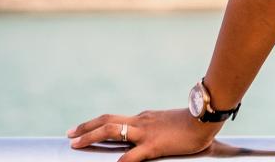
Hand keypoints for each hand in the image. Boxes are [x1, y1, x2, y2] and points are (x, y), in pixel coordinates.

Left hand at [68, 109, 218, 161]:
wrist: (205, 118)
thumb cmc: (191, 123)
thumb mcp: (167, 123)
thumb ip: (155, 128)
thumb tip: (148, 137)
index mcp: (143, 118)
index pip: (115, 120)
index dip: (96, 124)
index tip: (82, 129)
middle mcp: (140, 122)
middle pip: (106, 121)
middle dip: (85, 128)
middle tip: (70, 135)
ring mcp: (145, 133)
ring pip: (112, 130)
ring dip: (91, 136)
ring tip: (76, 144)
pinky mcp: (154, 145)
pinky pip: (134, 154)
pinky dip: (121, 160)